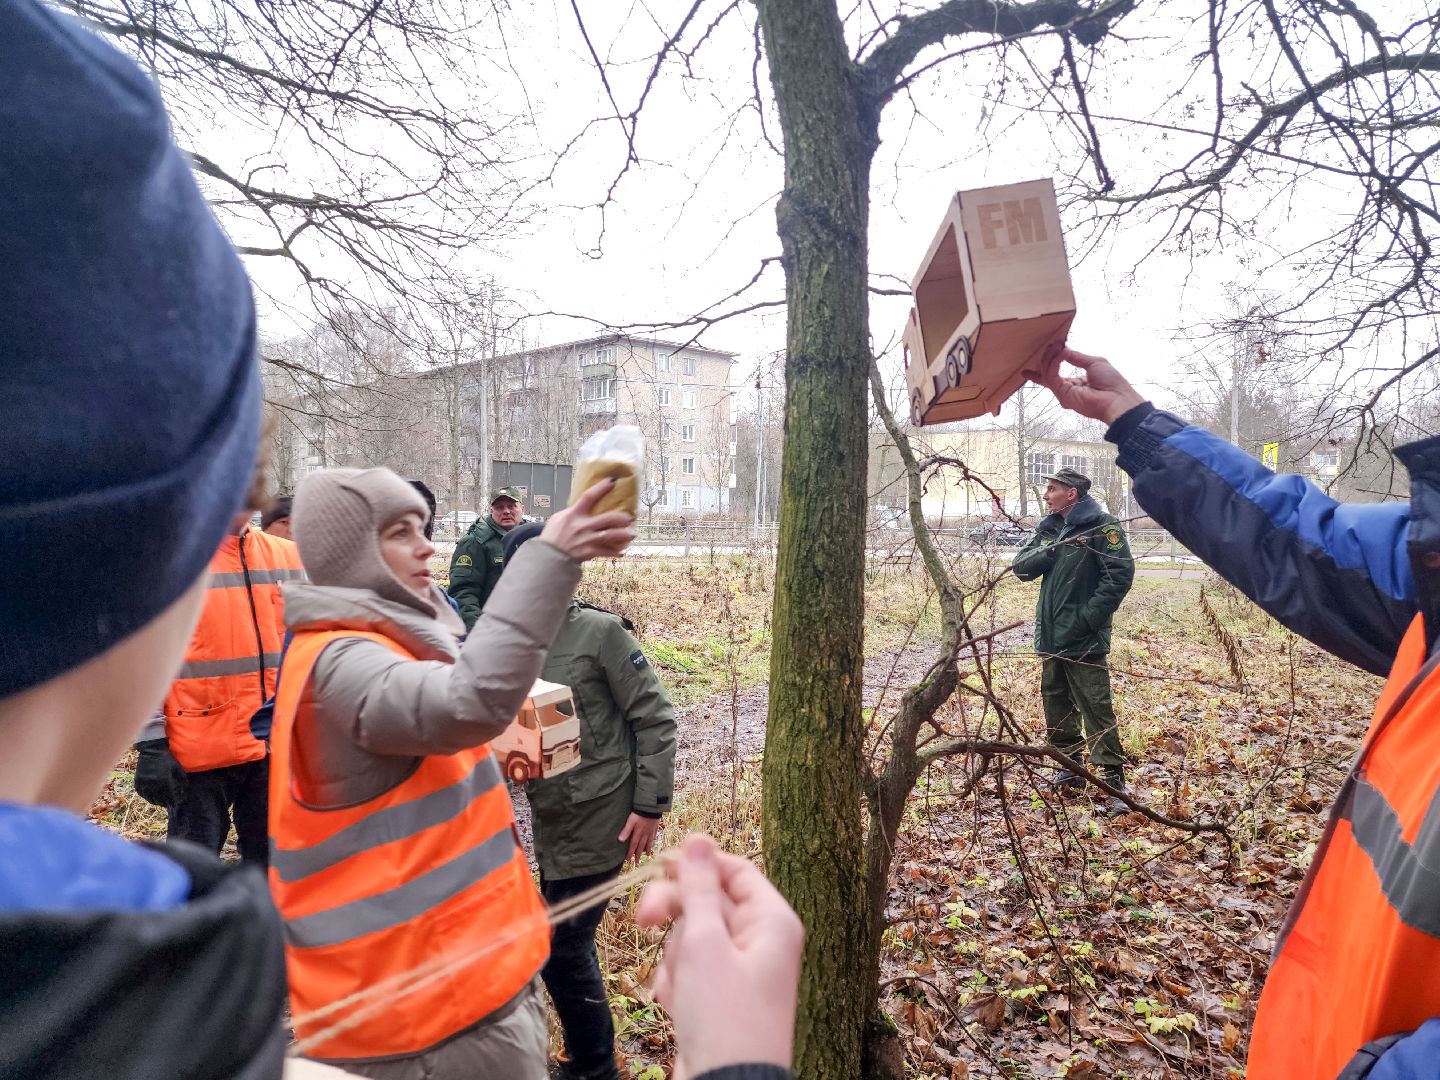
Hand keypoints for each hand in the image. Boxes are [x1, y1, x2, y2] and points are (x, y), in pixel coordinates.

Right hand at [133, 738, 186, 807]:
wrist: (151, 750)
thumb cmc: (166, 759)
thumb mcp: (177, 768)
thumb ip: (182, 779)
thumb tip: (186, 790)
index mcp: (164, 778)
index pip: (170, 794)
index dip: (174, 800)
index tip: (177, 803)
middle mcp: (153, 782)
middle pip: (160, 798)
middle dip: (166, 802)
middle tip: (169, 804)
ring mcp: (144, 782)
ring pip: (151, 798)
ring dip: (156, 802)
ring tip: (161, 803)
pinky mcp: (138, 782)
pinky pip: (142, 794)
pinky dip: (147, 797)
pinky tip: (151, 798)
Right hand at [541, 479, 634, 561]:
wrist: (548, 557)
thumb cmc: (552, 536)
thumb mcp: (559, 518)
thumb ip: (573, 512)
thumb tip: (586, 507)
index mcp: (574, 514)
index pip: (588, 497)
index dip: (601, 488)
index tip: (612, 481)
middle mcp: (582, 526)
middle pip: (607, 519)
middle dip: (620, 518)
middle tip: (630, 517)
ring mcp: (587, 539)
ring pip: (610, 536)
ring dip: (623, 535)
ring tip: (632, 535)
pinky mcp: (589, 552)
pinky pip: (606, 552)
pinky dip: (614, 552)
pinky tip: (621, 552)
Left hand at [619, 813, 660, 861]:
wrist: (651, 807)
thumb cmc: (639, 813)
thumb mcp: (631, 821)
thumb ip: (626, 830)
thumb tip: (620, 840)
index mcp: (638, 833)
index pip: (633, 845)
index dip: (630, 853)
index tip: (628, 859)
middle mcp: (645, 834)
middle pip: (641, 846)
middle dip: (638, 855)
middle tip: (637, 862)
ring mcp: (651, 831)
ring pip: (648, 843)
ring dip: (647, 850)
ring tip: (646, 855)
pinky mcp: (655, 827)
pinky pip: (654, 837)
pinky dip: (652, 842)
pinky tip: (652, 843)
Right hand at [636, 834, 803, 1075]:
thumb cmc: (723, 1017)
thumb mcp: (704, 944)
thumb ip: (698, 889)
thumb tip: (699, 838)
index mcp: (771, 921)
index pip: (734, 870)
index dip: (697, 865)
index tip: (659, 867)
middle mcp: (759, 941)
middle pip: (708, 902)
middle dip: (675, 916)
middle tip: (644, 920)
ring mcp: (738, 972)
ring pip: (691, 938)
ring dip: (675, 960)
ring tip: (683, 990)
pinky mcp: (718, 998)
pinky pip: (688, 971)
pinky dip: (676, 986)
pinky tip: (680, 1009)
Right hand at [1027, 344, 1145, 424]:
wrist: (1117, 397)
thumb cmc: (1112, 383)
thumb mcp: (1094, 362)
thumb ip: (1077, 357)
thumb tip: (1064, 349)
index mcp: (1077, 382)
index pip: (1057, 371)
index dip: (1051, 359)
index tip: (1052, 346)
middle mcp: (1068, 388)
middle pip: (1049, 372)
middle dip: (1048, 357)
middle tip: (1051, 344)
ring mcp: (1064, 392)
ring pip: (1048, 373)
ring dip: (1049, 357)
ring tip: (1055, 346)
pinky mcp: (1062, 394)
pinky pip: (1051, 376)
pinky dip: (1054, 363)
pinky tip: (1060, 354)